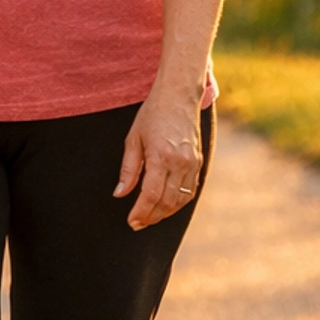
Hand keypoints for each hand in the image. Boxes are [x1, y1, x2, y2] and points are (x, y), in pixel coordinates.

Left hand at [115, 90, 202, 231]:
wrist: (179, 96)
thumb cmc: (152, 114)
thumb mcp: (133, 139)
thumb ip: (128, 169)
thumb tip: (120, 194)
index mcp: (161, 155)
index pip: (151, 194)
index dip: (141, 212)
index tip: (132, 222)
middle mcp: (180, 162)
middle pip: (167, 201)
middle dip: (152, 217)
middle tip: (138, 224)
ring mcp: (193, 163)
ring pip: (181, 200)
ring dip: (165, 213)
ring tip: (150, 218)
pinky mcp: (199, 162)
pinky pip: (191, 191)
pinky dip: (178, 203)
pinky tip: (166, 206)